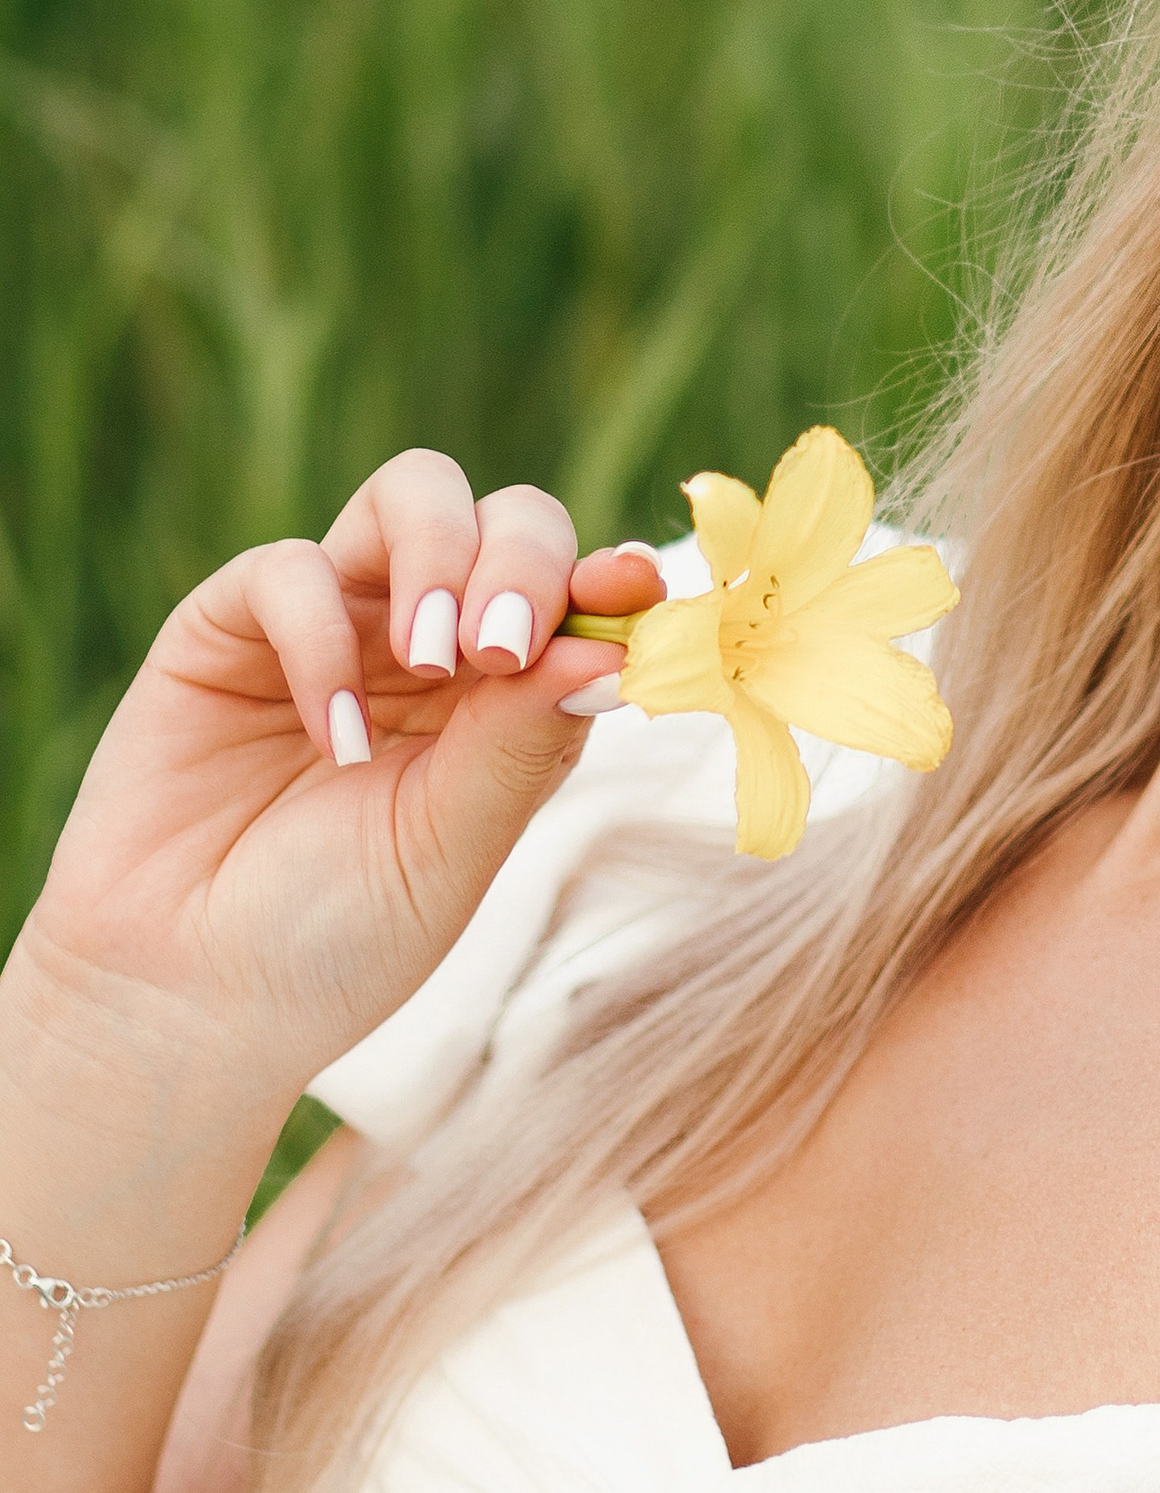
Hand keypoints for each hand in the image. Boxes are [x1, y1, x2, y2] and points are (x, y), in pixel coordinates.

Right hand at [2, 450, 666, 1126]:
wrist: (195, 999)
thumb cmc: (344, 935)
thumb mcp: (455, 845)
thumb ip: (524, 741)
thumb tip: (615, 649)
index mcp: (514, 694)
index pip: (583, 594)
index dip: (613, 578)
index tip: (631, 591)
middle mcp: (437, 641)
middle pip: (512, 517)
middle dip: (526, 559)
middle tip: (502, 648)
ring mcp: (339, 623)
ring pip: (414, 493)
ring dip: (442, 553)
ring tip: (436, 657)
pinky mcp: (230, 628)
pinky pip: (289, 568)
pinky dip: (322, 637)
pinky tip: (335, 737)